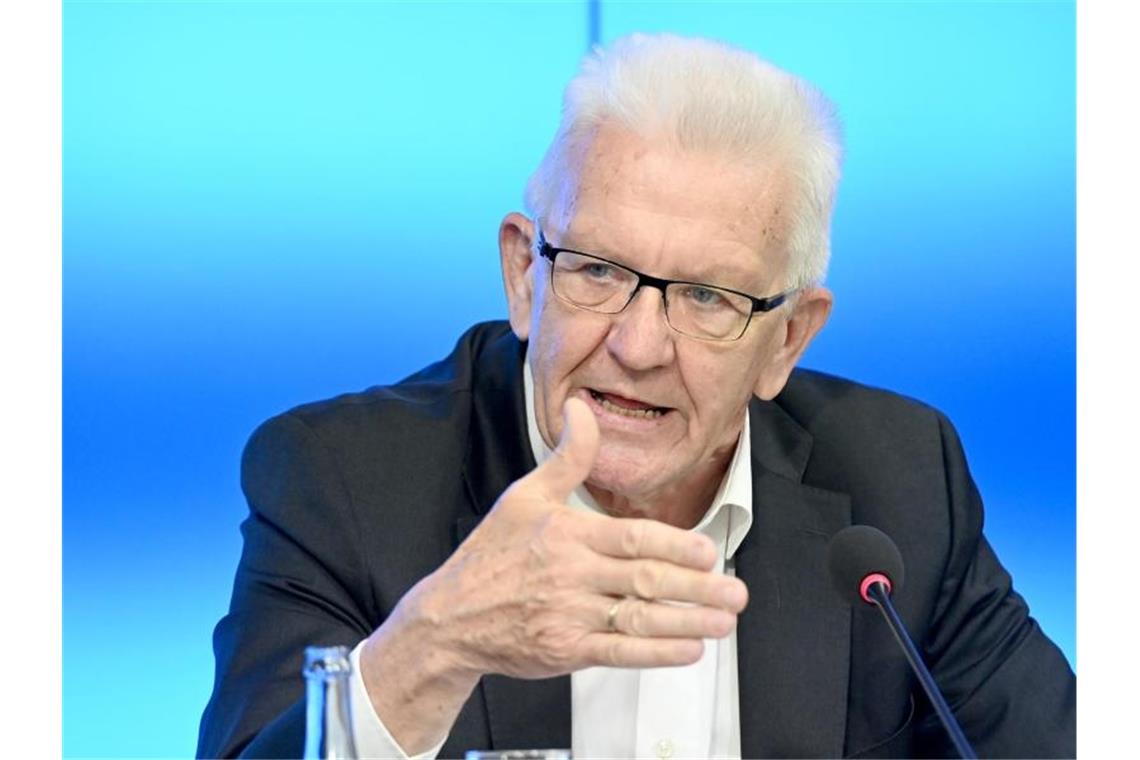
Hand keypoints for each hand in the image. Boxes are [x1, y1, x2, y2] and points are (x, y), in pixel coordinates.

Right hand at [360, 397, 747, 750]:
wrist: (450, 618)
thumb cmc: (491, 555)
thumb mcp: (524, 496)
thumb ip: (567, 456)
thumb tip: (581, 407)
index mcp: (566, 533)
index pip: (632, 539)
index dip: (676, 546)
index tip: (709, 552)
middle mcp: (570, 574)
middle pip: (644, 581)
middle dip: (697, 588)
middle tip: (735, 592)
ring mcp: (568, 615)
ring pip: (639, 620)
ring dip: (688, 622)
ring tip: (724, 622)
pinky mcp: (566, 651)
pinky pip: (620, 654)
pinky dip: (657, 653)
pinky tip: (689, 649)